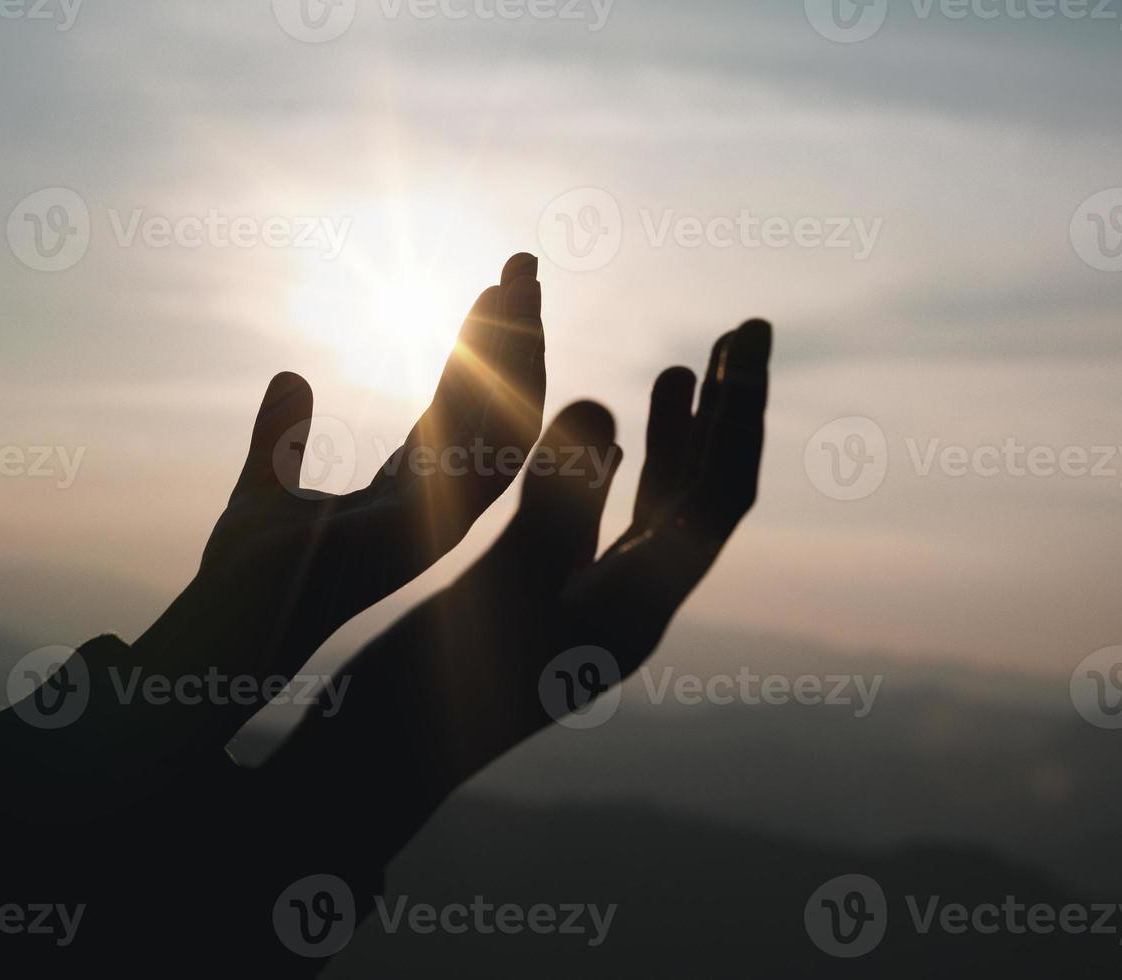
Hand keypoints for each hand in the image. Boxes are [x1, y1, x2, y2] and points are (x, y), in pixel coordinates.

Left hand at [122, 253, 547, 751]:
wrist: (237, 615)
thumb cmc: (250, 573)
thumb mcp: (265, 482)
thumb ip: (280, 435)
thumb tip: (290, 376)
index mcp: (412, 491)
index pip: (462, 405)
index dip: (480, 348)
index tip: (492, 287)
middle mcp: (442, 501)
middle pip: (498, 403)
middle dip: (518, 336)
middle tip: (525, 265)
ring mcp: (447, 513)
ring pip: (509, 418)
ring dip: (523, 350)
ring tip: (524, 281)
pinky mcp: (440, 520)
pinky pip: (494, 448)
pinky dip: (511, 391)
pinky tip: (519, 337)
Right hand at [265, 319, 772, 857]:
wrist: (373, 766)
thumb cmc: (427, 693)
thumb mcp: (494, 584)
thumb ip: (552, 499)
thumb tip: (602, 403)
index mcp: (635, 613)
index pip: (718, 498)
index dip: (738, 412)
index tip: (746, 334)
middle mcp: (630, 611)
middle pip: (706, 496)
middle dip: (728, 410)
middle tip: (748, 329)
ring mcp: (592, 609)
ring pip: (657, 510)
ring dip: (679, 435)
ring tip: (686, 365)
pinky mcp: (550, 608)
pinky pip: (606, 528)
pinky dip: (615, 472)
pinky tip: (616, 431)